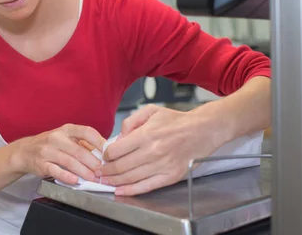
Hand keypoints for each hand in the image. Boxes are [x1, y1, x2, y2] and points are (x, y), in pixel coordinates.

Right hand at [13, 124, 105, 184]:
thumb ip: (83, 144)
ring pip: (69, 161)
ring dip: (83, 171)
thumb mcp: (66, 138)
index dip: (99, 142)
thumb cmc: (50, 144)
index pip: (86, 132)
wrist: (24, 151)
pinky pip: (55, 170)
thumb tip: (103, 152)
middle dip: (93, 162)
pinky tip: (76, 181)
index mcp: (66, 129)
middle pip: (79, 150)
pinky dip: (67, 176)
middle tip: (103, 171)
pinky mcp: (41, 164)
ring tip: (93, 178)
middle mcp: (57, 138)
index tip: (108, 152)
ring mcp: (48, 151)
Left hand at [100, 104, 228, 195]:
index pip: (117, 150)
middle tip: (99, 172)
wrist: (201, 130)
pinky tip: (120, 190)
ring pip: (131, 178)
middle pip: (121, 166)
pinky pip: (146, 186)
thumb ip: (131, 122)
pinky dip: (131, 190)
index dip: (106, 155)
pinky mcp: (170, 176)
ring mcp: (162, 166)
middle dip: (106, 171)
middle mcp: (153, 151)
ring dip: (114, 181)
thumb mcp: (150, 111)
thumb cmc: (176, 121)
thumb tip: (118, 138)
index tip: (104, 157)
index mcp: (146, 134)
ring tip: (105, 181)